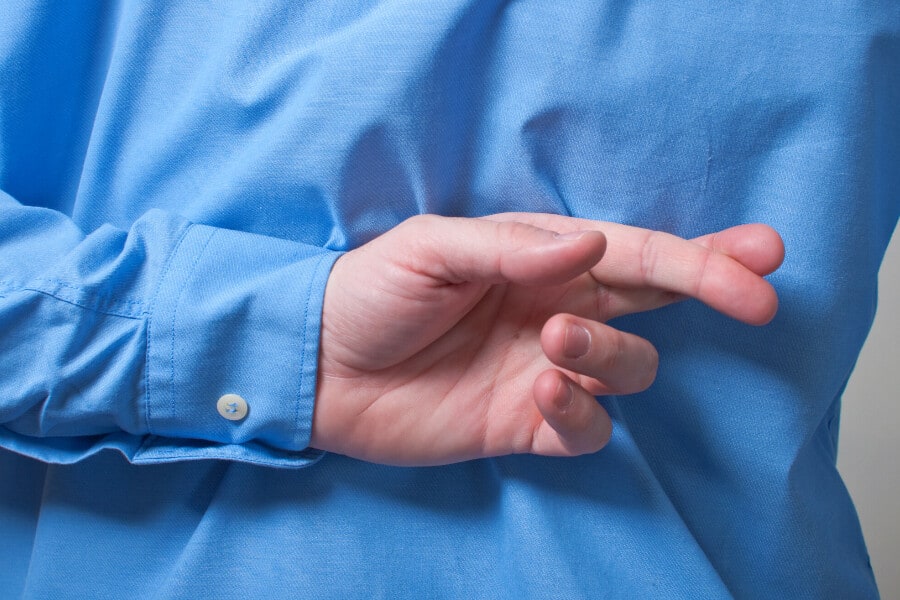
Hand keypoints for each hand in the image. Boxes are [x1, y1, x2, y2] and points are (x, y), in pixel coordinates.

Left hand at [311, 213, 782, 465]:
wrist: (317, 366)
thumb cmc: (369, 294)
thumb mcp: (431, 248)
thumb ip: (513, 249)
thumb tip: (594, 246)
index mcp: (541, 262)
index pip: (637, 253)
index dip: (702, 255)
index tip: (761, 259)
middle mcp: (556, 312)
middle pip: (657, 302)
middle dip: (709, 292)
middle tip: (750, 299)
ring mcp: (546, 371)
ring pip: (628, 368)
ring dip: (609, 355)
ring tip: (553, 341)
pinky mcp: (526, 424)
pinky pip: (586, 427)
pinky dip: (580, 412)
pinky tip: (542, 389)